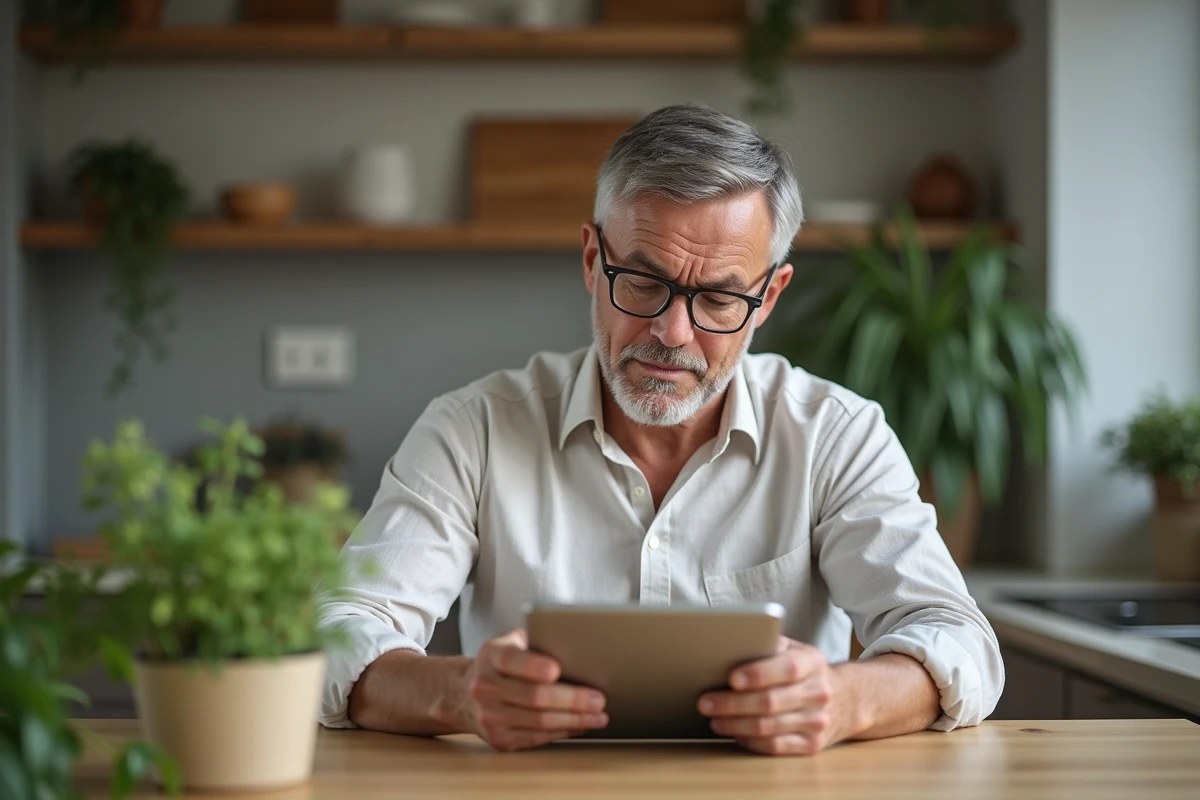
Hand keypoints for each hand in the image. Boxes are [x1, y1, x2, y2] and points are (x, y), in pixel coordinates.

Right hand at [464, 628, 608, 750]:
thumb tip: (579, 648)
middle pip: (533, 696)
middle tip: (598, 699)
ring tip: (599, 715)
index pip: (512, 660)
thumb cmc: (501, 663)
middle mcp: (485, 687)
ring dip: (574, 719)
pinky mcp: (499, 739)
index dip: (534, 666)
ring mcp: (490, 716)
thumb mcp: (510, 643)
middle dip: (571, 699)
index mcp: (490, 656)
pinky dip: (564, 731)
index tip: (557, 670)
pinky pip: (537, 737)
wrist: (463, 693)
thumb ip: (536, 642)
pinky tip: (581, 724)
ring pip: (539, 721)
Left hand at [698, 637, 848, 755]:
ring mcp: (817, 722)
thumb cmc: (807, 671)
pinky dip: (750, 741)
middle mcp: (818, 693)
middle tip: (705, 702)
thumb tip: (731, 646)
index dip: (758, 674)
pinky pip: (775, 747)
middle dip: (732, 703)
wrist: (849, 698)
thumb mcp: (796, 649)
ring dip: (735, 724)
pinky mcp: (812, 745)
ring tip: (713, 719)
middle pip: (771, 702)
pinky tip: (734, 733)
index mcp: (813, 663)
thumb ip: (769, 645)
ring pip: (769, 727)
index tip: (731, 678)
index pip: (786, 668)